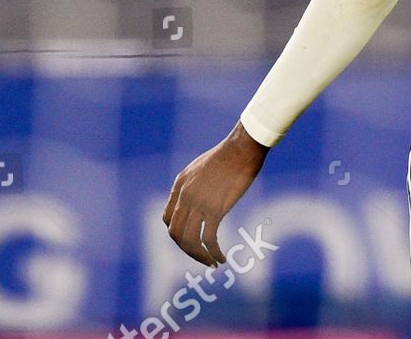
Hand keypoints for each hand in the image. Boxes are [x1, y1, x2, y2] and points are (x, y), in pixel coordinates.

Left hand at [163, 122, 268, 265]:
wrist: (242, 148)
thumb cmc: (229, 155)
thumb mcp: (202, 167)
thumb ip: (195, 184)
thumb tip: (199, 198)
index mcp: (180, 185)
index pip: (168, 219)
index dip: (178, 233)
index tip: (192, 240)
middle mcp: (185, 196)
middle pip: (176, 234)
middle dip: (187, 250)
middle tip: (201, 257)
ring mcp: (198, 203)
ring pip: (189, 240)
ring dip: (199, 256)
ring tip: (212, 262)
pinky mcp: (215, 209)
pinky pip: (209, 238)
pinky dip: (213, 252)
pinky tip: (222, 257)